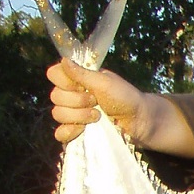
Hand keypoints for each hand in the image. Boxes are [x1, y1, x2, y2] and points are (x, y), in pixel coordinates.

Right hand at [46, 59, 193, 157]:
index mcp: (77, 79)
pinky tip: (82, 130)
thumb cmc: (126, 97)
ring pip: (58, 114)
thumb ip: (82, 74)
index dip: (65, 81)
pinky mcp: (77, 132)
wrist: (140, 121)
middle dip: (78, 101)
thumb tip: (63, 60)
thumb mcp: (105, 83)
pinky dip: (68, 132)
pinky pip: (60, 134)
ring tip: (98, 116)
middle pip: (55, 97)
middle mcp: (72, 95)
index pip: (53, 74)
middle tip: (97, 102)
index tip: (82, 86)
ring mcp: (73, 114)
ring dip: (79, 116)